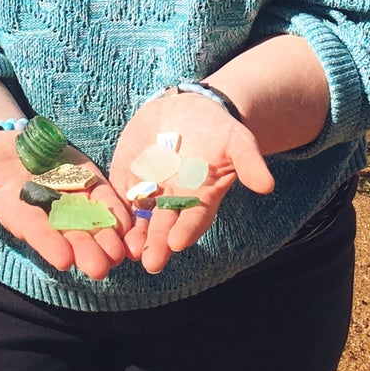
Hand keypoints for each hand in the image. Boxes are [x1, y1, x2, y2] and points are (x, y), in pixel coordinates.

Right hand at [0, 133, 129, 279]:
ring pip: (93, 222)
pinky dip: (118, 211)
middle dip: (86, 250)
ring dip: (108, 236)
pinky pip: (106, 200)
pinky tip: (131, 223)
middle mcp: (49, 211)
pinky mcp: (89, 182)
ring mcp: (72, 198)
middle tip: (103, 267)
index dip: (49, 244)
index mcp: (20, 211)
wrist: (10, 143)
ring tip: (122, 251)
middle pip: (70, 234)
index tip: (63, 260)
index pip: (36, 232)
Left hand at [109, 92, 273, 273]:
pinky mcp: (125, 176)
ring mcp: (148, 190)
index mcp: (200, 197)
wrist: (188, 109)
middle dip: (156, 242)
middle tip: (149, 261)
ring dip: (132, 234)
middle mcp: (172, 200)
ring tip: (126, 249)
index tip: (178, 243)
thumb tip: (268, 185)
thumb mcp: (236, 140)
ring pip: (137, 218)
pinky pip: (115, 196)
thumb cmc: (217, 129)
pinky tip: (101, 221)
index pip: (194, 219)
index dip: (186, 230)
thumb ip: (248, 161)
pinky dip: (109, 210)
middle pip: (163, 225)